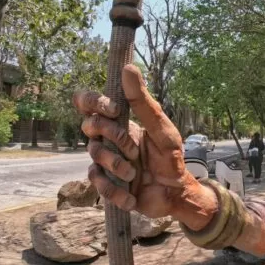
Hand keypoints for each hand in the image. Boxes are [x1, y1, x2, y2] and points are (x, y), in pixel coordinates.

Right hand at [73, 65, 215, 229]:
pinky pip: (97, 183)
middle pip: (88, 125)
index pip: (88, 102)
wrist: (176, 192)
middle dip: (113, 136)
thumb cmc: (170, 157)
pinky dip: (115, 190)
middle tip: (134, 150)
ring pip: (93, 154)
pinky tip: (132, 196)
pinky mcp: (106, 184)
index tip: (115, 110)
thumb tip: (128, 68)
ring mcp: (105, 161)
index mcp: (119, 121)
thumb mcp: (162, 129)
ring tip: (135, 173)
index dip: (94, 102)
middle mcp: (108, 138)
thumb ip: (144, 102)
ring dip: (116, 164)